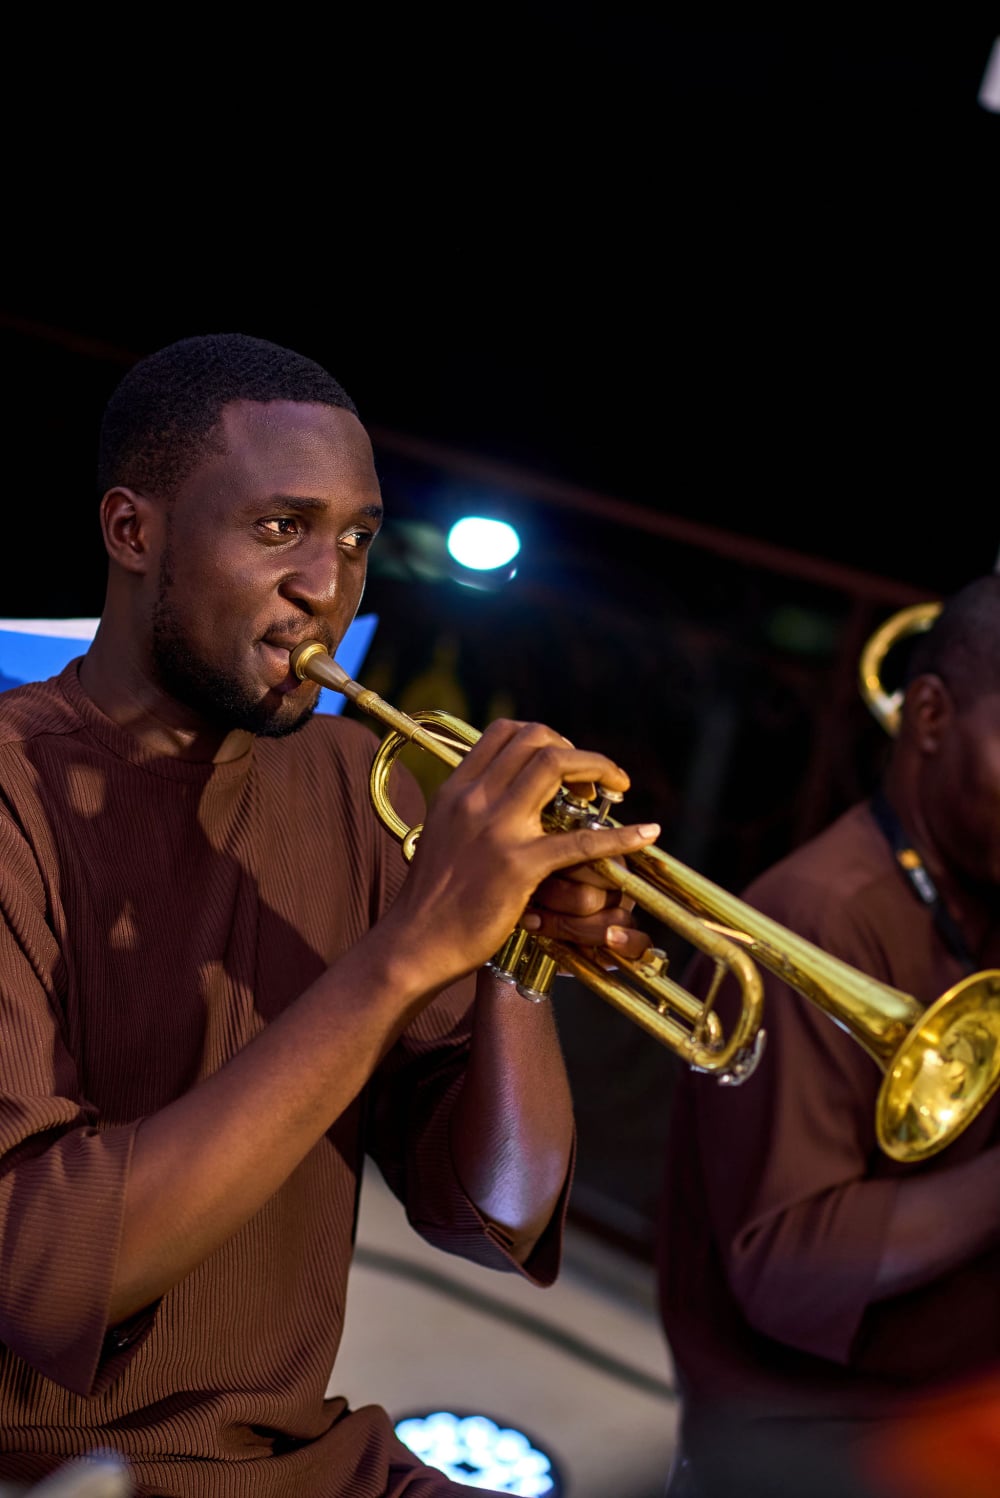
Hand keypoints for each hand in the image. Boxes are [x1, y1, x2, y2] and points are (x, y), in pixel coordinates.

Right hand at [379, 718, 659, 992]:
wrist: (415, 942)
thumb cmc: (432, 897)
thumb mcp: (443, 833)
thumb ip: (471, 808)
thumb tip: (504, 792)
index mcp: (456, 789)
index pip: (505, 732)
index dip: (544, 736)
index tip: (563, 760)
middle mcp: (474, 800)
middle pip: (536, 740)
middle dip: (576, 749)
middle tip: (595, 779)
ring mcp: (497, 830)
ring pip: (555, 766)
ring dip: (597, 768)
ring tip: (617, 789)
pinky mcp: (519, 867)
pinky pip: (581, 842)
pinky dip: (621, 836)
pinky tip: (646, 834)